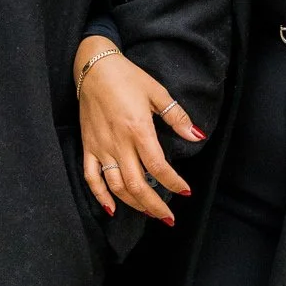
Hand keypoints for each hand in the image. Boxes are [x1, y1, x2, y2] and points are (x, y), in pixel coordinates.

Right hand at [74, 38, 205, 223]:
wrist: (94, 67)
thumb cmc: (128, 77)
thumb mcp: (157, 92)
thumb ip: (177, 117)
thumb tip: (197, 136)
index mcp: (138, 129)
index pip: (158, 166)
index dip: (173, 183)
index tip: (185, 191)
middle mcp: (118, 143)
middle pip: (137, 184)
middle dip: (154, 205)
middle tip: (168, 217)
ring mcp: (101, 147)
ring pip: (116, 186)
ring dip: (133, 204)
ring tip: (148, 212)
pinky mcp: (88, 147)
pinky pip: (91, 176)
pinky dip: (100, 195)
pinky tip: (111, 208)